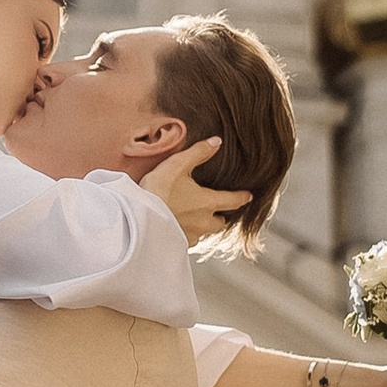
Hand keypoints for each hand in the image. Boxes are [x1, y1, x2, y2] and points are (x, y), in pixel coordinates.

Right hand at [147, 134, 252, 248]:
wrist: (137, 218)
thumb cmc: (157, 190)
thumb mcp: (178, 165)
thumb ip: (198, 152)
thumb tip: (216, 141)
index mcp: (208, 202)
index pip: (233, 201)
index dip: (243, 197)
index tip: (248, 196)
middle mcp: (203, 222)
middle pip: (220, 223)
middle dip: (222, 217)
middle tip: (221, 211)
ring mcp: (190, 235)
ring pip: (204, 233)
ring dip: (204, 227)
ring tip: (197, 220)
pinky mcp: (176, 245)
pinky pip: (187, 241)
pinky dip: (186, 234)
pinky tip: (178, 229)